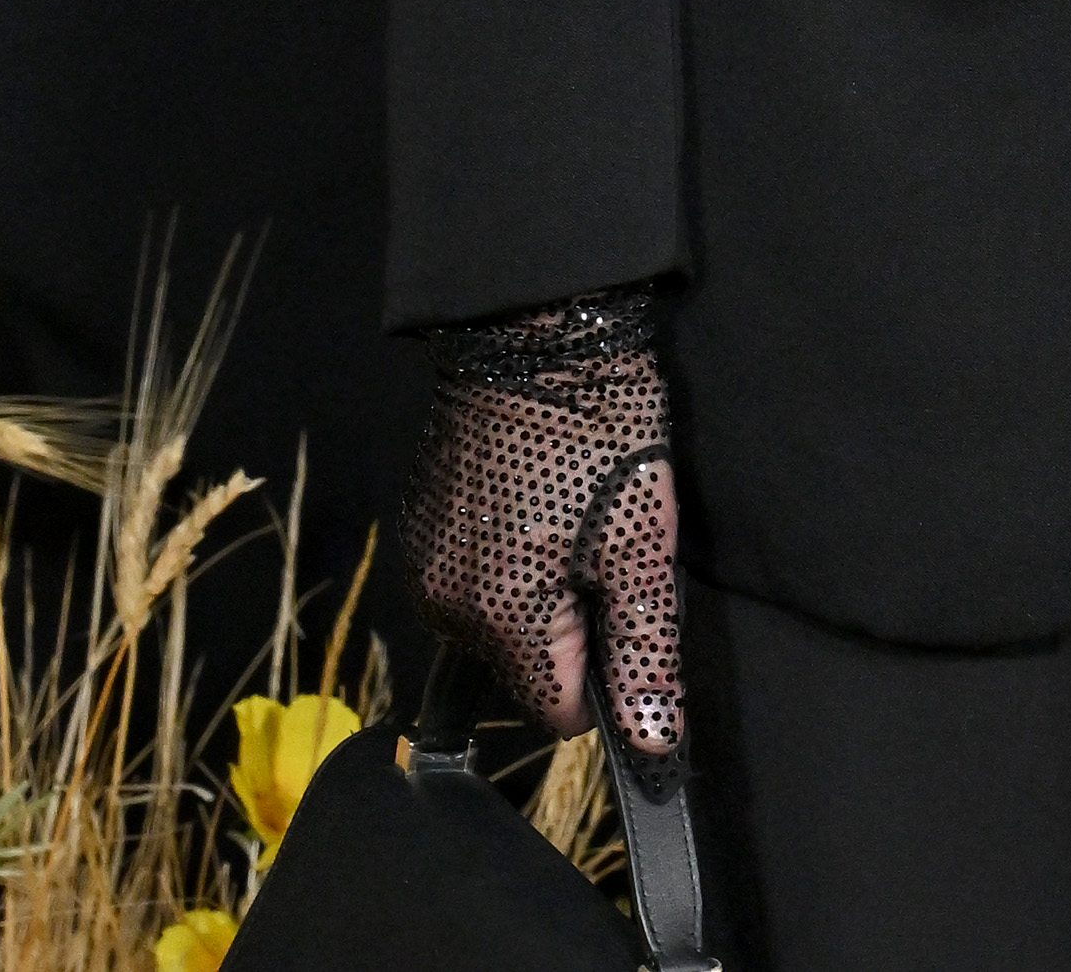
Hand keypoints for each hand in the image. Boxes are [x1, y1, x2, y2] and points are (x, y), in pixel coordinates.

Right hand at [400, 297, 684, 756]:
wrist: (535, 325)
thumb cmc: (600, 424)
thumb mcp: (643, 536)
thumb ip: (645, 649)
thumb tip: (653, 745)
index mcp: (500, 615)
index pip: (555, 712)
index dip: (602, 675)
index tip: (622, 607)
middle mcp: (443, 605)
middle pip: (523, 669)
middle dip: (569, 627)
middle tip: (601, 544)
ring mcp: (422, 565)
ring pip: (495, 627)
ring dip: (536, 595)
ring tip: (568, 514)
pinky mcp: (417, 530)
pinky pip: (468, 582)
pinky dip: (503, 561)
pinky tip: (533, 500)